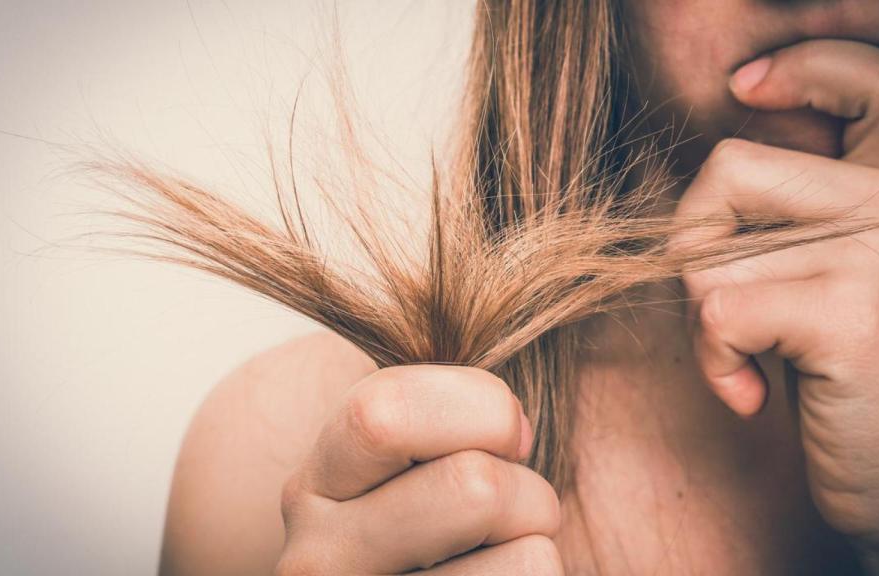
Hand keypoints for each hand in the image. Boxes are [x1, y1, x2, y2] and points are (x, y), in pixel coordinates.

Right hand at [275, 365, 562, 574]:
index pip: (388, 412)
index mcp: (322, 476)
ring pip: (528, 560)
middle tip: (516, 508)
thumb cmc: (432, 528)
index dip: (481, 408)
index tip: (512, 430)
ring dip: (543, 549)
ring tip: (509, 560)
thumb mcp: (411, 457)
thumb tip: (559, 265)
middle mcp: (318, 554)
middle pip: (475, 488)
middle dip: (529, 489)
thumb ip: (441, 398)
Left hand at [676, 39, 878, 572]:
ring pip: (709, 254)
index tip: (747, 88)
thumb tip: (689, 200)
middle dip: (693, 247)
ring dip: (704, 325)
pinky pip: (717, 311)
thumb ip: (782, 225)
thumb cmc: (844, 382)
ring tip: (755, 362)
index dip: (809, 67)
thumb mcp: (822, 283)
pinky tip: (756, 393)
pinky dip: (715, 363)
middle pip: (727, 168)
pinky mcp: (850, 311)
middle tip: (726, 313)